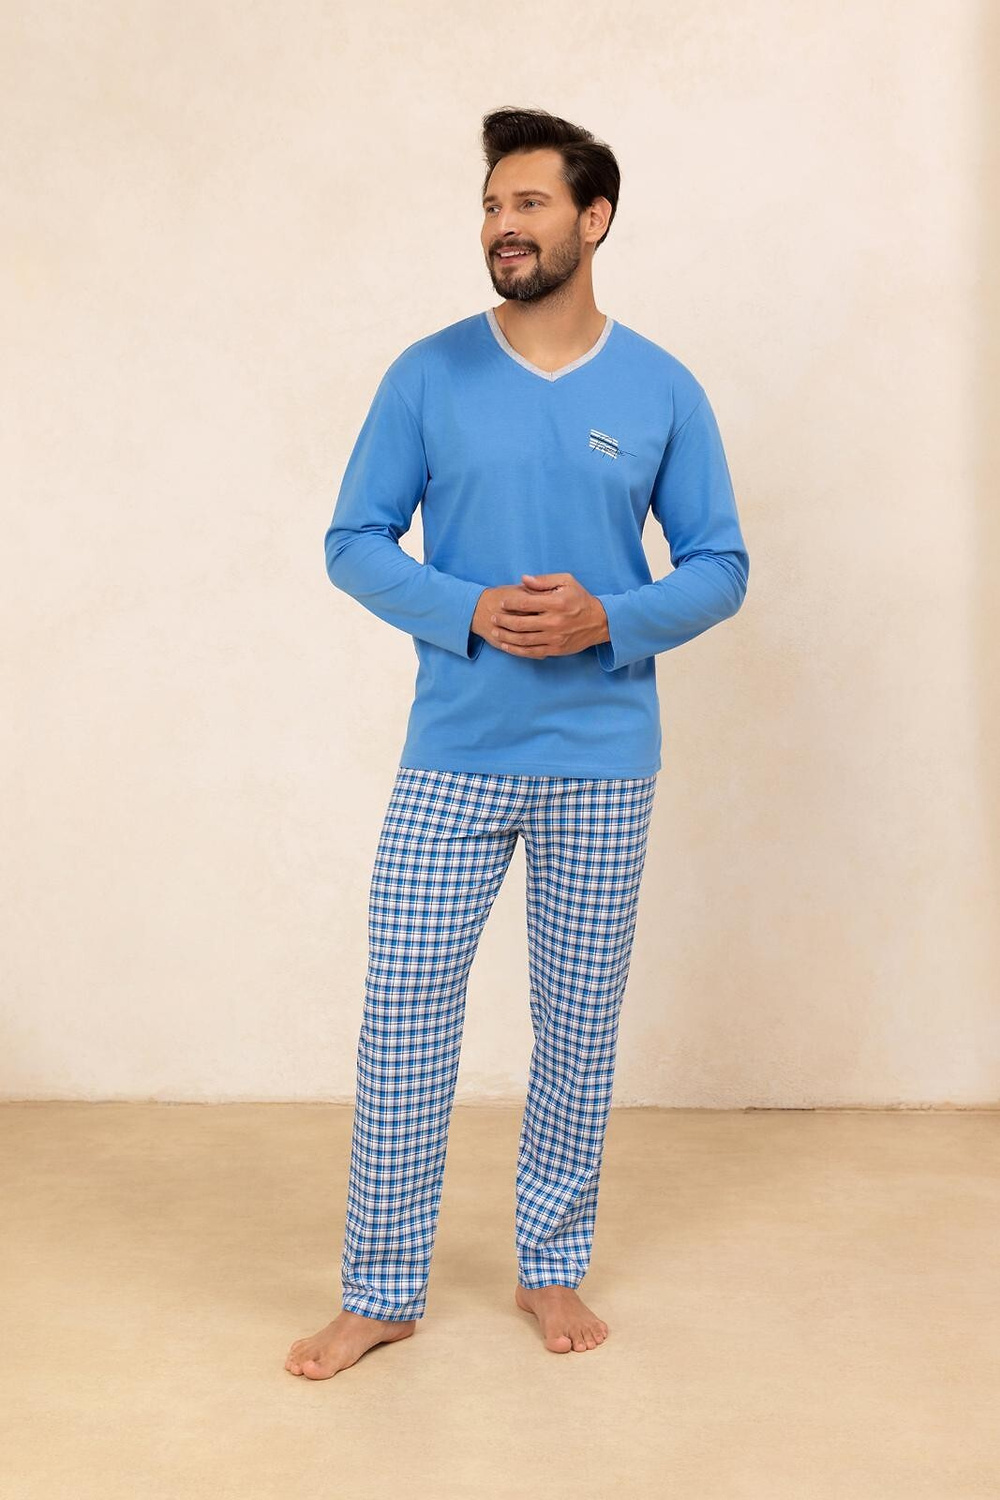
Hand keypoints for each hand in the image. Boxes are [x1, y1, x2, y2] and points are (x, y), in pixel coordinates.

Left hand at [472, 573, 609, 658]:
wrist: (599, 622)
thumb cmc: (580, 598)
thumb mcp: (566, 581)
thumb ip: (544, 580)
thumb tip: (523, 579)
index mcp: (556, 603)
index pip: (526, 603)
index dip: (510, 603)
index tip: (502, 603)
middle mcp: (554, 622)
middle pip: (521, 623)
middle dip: (503, 621)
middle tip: (493, 618)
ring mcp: (554, 638)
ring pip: (523, 640)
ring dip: (506, 637)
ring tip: (495, 632)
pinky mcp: (556, 650)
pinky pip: (531, 652)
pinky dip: (516, 650)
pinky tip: (506, 646)